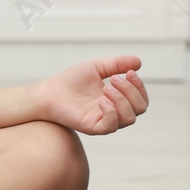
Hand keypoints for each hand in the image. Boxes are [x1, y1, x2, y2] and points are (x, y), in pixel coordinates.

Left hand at [30, 56, 147, 134]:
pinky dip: (111, 112)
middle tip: (114, 79)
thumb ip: (117, 64)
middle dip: (132, 91)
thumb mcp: (97, 67)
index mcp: (118, 100)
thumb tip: (138, 62)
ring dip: (122, 100)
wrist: (49, 91)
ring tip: (106, 87)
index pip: (141, 99)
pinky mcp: (92, 127)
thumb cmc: (71, 81)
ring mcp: (104, 121)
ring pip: (129, 118)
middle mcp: (114, 112)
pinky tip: (101, 100)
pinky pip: (111, 126)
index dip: (139, 86)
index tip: (130, 72)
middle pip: (140, 109)